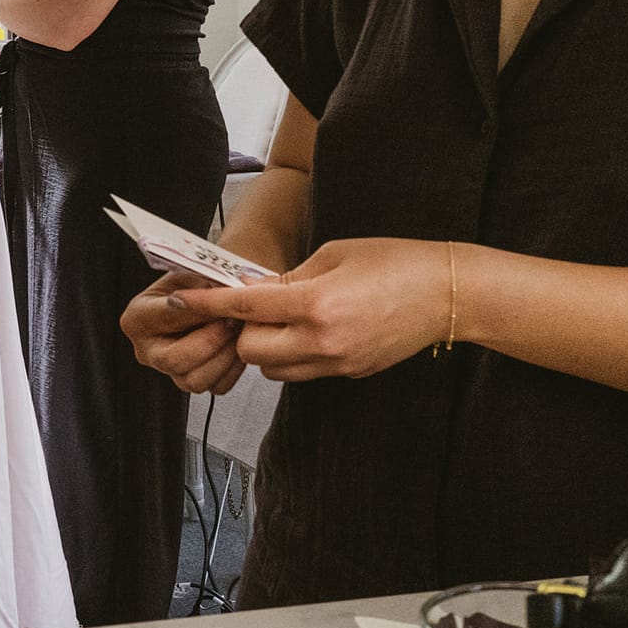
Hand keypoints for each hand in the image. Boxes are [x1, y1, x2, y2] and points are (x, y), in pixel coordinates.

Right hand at [120, 270, 246, 393]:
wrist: (197, 298)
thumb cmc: (189, 285)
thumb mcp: (190, 275)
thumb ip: (202, 286)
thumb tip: (222, 293)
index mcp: (138, 318)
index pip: (165, 317)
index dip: (196, 310)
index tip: (218, 301)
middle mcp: (147, 350)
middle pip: (174, 360)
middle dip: (211, 340)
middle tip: (232, 319)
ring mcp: (168, 371)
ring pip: (195, 380)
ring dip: (225, 355)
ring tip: (238, 331)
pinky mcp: (192, 382)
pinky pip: (216, 387)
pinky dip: (233, 369)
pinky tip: (238, 346)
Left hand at [168, 238, 450, 381]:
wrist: (447, 294)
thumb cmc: (393, 261)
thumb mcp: (333, 254)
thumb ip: (288, 279)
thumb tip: (251, 291)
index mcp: (316, 303)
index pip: (245, 308)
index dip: (208, 304)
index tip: (180, 301)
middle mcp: (322, 341)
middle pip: (251, 350)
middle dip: (242, 329)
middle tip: (254, 305)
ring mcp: (337, 363)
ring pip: (273, 369)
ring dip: (265, 346)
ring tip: (283, 318)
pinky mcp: (349, 373)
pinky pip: (302, 372)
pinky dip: (291, 355)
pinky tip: (307, 330)